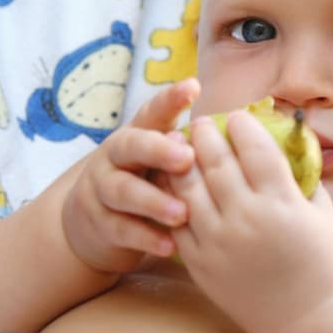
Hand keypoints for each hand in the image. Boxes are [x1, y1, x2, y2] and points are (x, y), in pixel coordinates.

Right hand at [61, 79, 199, 273]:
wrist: (94, 223)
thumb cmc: (147, 183)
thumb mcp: (160, 162)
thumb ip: (187, 149)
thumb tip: (238, 137)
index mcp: (138, 135)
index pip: (153, 111)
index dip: (171, 99)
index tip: (194, 87)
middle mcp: (116, 155)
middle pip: (131, 144)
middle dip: (158, 149)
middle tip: (187, 157)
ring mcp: (101, 188)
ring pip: (122, 190)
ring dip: (154, 201)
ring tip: (183, 213)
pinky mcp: (98, 222)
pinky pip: (120, 228)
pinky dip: (146, 237)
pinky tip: (170, 245)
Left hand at [169, 110, 332, 332]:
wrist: (305, 319)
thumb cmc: (325, 265)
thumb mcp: (327, 215)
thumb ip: (307, 179)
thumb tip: (293, 145)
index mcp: (282, 203)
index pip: (255, 149)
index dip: (243, 126)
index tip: (237, 117)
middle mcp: (247, 218)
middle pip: (216, 162)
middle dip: (206, 135)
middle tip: (200, 123)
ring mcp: (219, 241)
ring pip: (188, 187)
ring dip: (182, 161)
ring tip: (179, 146)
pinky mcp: (200, 261)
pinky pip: (177, 220)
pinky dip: (171, 197)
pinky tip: (172, 183)